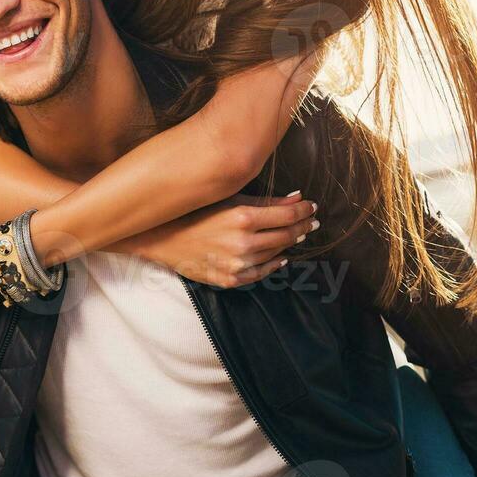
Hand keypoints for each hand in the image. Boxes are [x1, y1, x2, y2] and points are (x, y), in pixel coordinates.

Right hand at [126, 192, 318, 288]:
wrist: (163, 238)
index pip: (287, 215)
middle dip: (302, 227)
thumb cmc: (195, 212)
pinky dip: (274, 265)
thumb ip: (266, 201)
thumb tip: (298, 197)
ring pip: (276, 254)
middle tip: (312, 221)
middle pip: (285, 235)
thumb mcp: (229, 200)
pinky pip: (261, 274)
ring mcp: (237, 264)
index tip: (312, 207)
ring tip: (298, 235)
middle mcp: (243, 243)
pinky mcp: (230, 279)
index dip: (304, 211)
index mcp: (243, 218)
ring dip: (290, 244)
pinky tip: (281, 258)